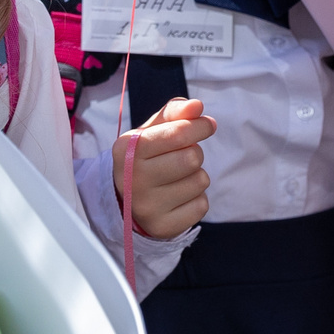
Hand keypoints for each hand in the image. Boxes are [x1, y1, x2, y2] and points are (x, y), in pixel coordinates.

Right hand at [113, 99, 214, 242]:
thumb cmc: (145, 158)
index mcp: (127, 150)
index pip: (177, 133)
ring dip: (196, 176)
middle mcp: (133, 179)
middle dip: (194, 153)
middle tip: (182, 157)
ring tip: (177, 178)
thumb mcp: (151, 131)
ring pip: (200, 181)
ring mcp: (146, 206)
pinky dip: (197, 199)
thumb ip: (173, 113)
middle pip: (192, 158)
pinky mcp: (163, 227)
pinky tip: (178, 198)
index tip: (207, 125)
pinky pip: (201, 206)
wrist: (125, 201)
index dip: (199, 126)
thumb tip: (197, 107)